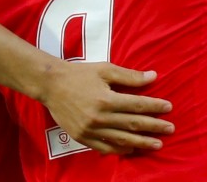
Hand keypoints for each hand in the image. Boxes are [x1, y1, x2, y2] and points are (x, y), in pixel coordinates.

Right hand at [40, 61, 172, 154]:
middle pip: (134, 124)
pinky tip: (131, 149)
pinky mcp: (82, 136)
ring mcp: (91, 129)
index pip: (137, 105)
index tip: (168, 107)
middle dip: (155, 126)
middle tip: (170, 128)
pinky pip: (105, 148)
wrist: (49, 83)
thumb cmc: (77, 74)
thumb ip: (128, 76)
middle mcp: (100, 117)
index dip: (155, 106)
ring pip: (123, 139)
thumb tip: (153, 77)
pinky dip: (120, 150)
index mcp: (106, 99)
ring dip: (142, 142)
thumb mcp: (103, 69)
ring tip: (157, 143)